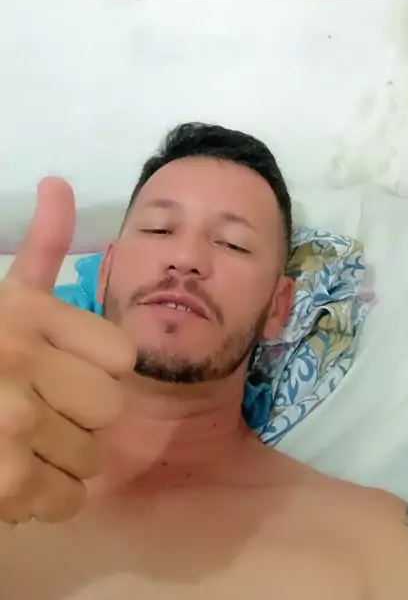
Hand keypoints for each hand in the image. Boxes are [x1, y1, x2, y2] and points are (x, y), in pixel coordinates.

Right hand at [0, 177, 135, 523]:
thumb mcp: (4, 294)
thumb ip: (41, 246)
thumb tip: (58, 182)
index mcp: (29, 315)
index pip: (121, 357)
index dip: (99, 370)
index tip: (67, 372)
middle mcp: (22, 363)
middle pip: (111, 407)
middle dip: (83, 415)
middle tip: (45, 410)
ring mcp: (11, 423)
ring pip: (92, 457)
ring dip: (65, 458)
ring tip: (27, 441)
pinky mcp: (4, 480)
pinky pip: (66, 499)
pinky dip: (48, 497)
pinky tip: (17, 474)